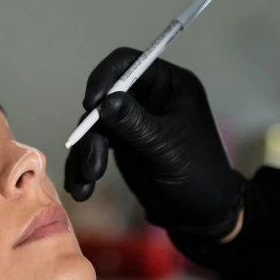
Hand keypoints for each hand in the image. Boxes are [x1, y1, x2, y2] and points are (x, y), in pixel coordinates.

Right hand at [64, 48, 244, 238]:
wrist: (199, 215)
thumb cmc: (197, 175)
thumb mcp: (167, 148)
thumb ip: (136, 124)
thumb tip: (104, 102)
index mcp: (168, 85)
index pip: (127, 63)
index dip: (104, 78)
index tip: (91, 104)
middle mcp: (147, 98)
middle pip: (103, 97)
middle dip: (92, 131)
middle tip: (92, 163)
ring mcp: (131, 121)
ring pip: (94, 125)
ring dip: (86, 153)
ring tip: (87, 181)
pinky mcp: (120, 145)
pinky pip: (92, 147)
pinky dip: (82, 166)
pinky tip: (81, 188)